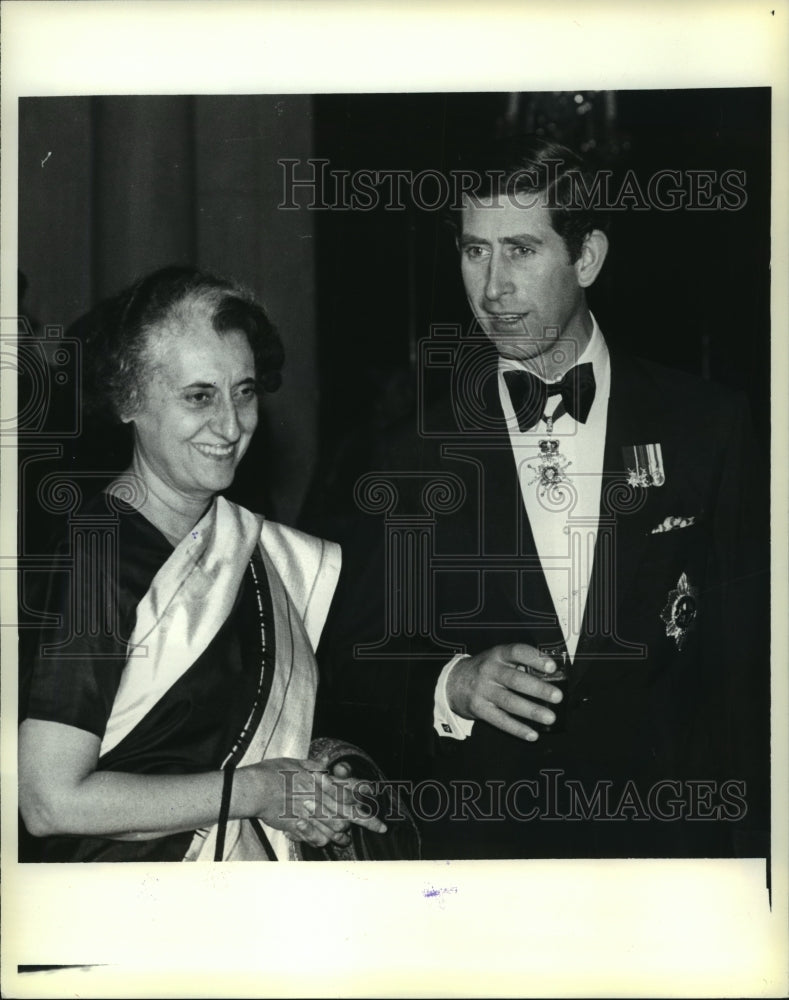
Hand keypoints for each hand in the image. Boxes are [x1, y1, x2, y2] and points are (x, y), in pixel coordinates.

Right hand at [248, 756, 386, 848]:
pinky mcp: (301, 827)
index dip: (365, 791)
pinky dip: (325, 840)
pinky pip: (319, 838)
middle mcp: (322, 800)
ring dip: (346, 834)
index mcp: (323, 782)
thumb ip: (316, 767)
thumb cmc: (277, 772)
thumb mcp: (299, 763)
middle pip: (350, 814)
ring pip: (337, 829)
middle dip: (368, 821)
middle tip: (380, 827)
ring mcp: (312, 815)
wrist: (259, 789)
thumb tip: (328, 764)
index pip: (351, 787)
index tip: (377, 797)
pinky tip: (328, 841)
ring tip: (350, 838)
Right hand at [446, 643, 562, 741]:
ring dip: (531, 711)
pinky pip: (500, 720)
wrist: (452, 682)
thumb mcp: (498, 659)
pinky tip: (533, 734)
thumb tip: (551, 677)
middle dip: (538, 688)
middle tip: (557, 696)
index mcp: (497, 655)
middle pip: (515, 680)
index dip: (534, 658)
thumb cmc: (485, 670)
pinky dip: (517, 729)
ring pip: (509, 702)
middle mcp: (489, 671)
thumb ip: (520, 664)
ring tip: (550, 717)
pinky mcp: (479, 709)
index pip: (516, 652)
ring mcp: (483, 691)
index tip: (551, 667)